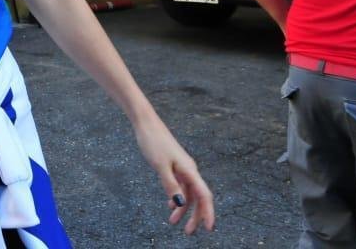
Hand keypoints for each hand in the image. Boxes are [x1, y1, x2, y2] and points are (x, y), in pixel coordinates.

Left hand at [134, 117, 214, 233]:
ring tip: (172, 222)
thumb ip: (170, 185)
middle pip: (198, 197)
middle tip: (188, 232)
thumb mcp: (160, 166)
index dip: (208, 212)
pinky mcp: (174, 166)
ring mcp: (182, 168)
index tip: (209, 228)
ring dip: (182, 208)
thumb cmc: (153, 142)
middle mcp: (189, 170)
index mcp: (189, 170)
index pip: (204, 195)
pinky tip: (169, 205)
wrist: (146, 124)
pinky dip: (176, 197)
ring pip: (187, 193)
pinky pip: (180, 186)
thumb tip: (180, 204)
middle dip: (195, 216)